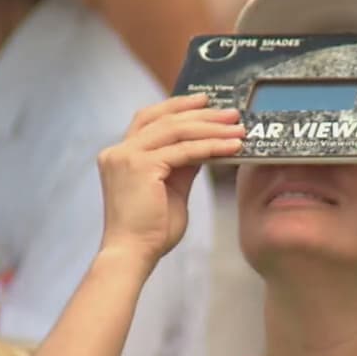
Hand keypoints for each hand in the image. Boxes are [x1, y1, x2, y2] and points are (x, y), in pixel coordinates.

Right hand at [96, 94, 243, 265]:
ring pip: (176, 131)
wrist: (132, 254)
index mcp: (120, 155)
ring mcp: (127, 157)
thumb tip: (205, 144)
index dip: (177, 106)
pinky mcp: (141, 167)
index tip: (204, 101)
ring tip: (237, 127)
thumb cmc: (150, 230)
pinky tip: (232, 147)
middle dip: (201, 114)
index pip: (149, 119)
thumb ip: (182, 165)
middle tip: (231, 112)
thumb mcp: (171, 188)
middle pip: (164, 119)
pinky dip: (211, 147)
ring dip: (211, 127)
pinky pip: (184, 151)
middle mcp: (119, 151)